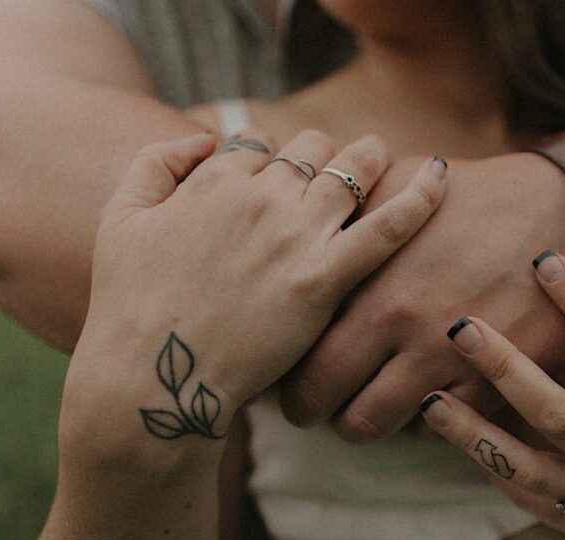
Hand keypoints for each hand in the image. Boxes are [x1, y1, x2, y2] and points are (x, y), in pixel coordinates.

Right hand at [74, 131, 445, 422]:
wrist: (157, 375)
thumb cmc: (132, 304)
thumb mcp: (122, 218)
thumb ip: (157, 163)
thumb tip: (205, 139)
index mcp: (216, 179)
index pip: (262, 143)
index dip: (273, 158)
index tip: (280, 180)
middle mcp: (262, 196)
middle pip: (311, 150)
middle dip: (323, 155)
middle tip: (337, 171)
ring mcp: (297, 235)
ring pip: (351, 173)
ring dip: (369, 158)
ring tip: (382, 156)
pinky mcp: (326, 277)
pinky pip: (388, 225)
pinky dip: (420, 196)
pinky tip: (442, 176)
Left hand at [277, 153, 564, 440]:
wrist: (559, 210)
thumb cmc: (469, 195)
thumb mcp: (396, 188)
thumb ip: (343, 218)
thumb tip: (295, 233)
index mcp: (376, 294)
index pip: (309, 371)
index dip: (291, 386)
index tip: (289, 382)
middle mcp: (411, 337)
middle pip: (342, 413)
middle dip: (322, 417)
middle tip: (320, 408)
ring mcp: (457, 363)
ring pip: (388, 428)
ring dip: (371, 422)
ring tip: (367, 404)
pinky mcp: (498, 380)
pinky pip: (442, 427)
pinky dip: (422, 420)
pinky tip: (418, 396)